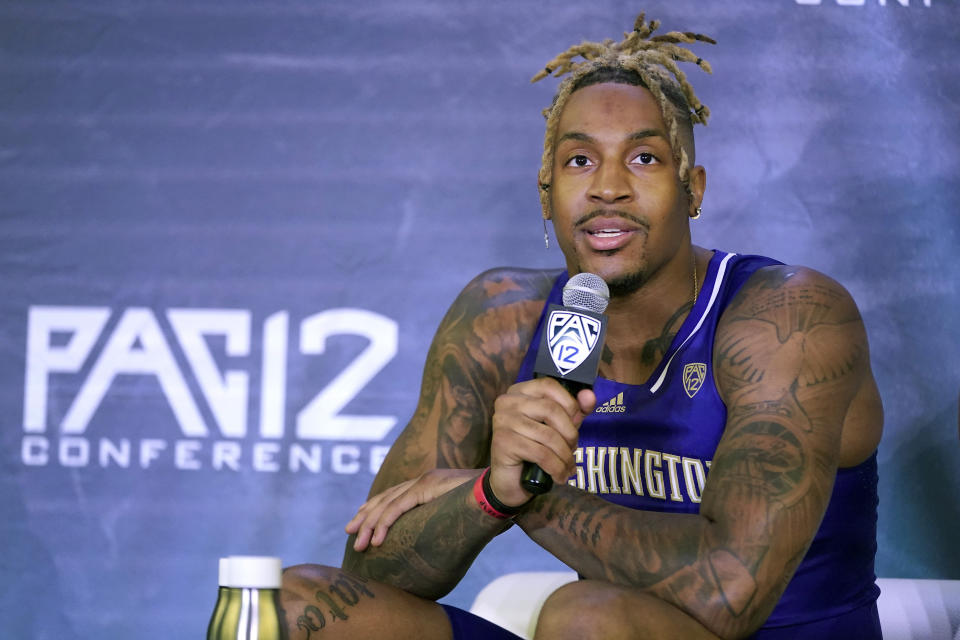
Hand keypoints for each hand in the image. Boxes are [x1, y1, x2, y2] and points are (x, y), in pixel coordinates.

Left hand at [345, 468, 480, 551]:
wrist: (504, 489)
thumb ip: (449, 519)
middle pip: (385, 497)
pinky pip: (398, 507)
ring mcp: (424, 481)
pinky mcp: (426, 487)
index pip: (394, 494)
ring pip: (387, 505)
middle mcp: (424, 479)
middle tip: (349, 532)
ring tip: (359, 544)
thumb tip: (445, 538)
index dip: (375, 507)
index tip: (360, 520)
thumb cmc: (490, 503)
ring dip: (370, 526)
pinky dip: (384, 524)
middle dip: (365, 516)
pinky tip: (376, 540)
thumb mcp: (462, 512)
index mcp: (430, 482)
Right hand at [488, 378, 594, 506]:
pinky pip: (540, 453)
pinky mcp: (503, 443)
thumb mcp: (558, 427)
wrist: (511, 481)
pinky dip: (556, 467)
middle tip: (573, 448)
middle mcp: (507, 402)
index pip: (548, 385)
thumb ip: (574, 410)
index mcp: (519, 391)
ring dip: (565, 455)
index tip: (578, 421)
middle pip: (550, 409)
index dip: (569, 403)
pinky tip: (560, 476)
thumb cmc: (535, 449)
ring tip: (568, 466)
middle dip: (569, 433)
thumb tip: (589, 395)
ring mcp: (503, 421)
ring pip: (548, 435)